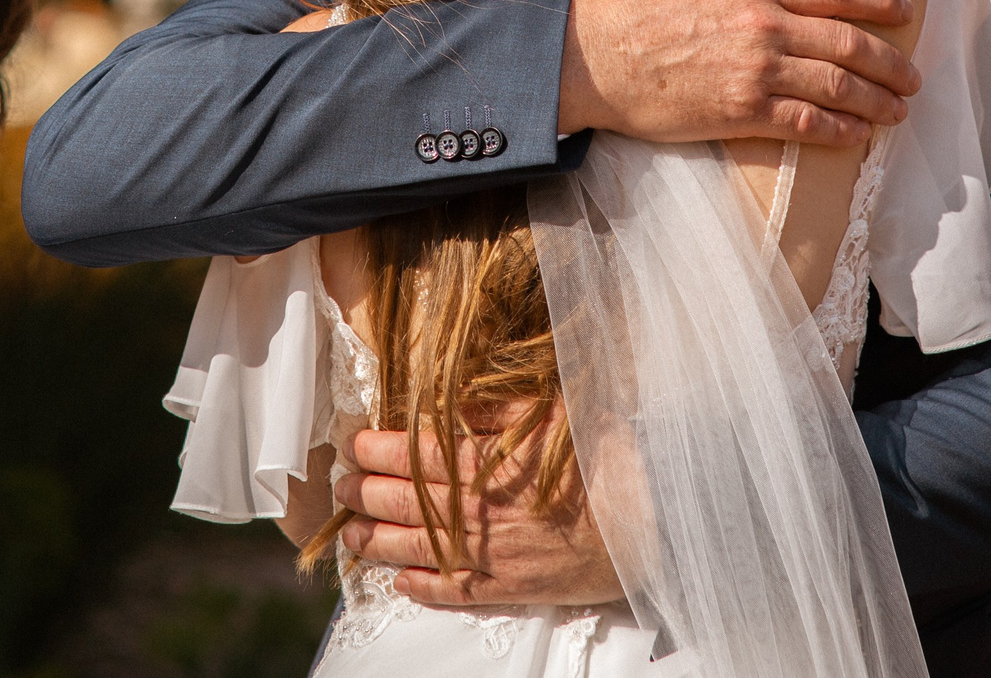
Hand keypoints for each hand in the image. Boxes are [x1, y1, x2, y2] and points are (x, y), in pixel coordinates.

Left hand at [335, 422, 620, 606]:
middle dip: (363, 492)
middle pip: (403, 501)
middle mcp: (475, 509)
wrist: (648, 516)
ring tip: (352, 534)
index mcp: (481, 460)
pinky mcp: (509, 586)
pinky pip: (454, 592)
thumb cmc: (602, 455)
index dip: (375, 449)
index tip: (354, 444)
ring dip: (376, 541)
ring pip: (416, 548)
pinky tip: (401, 584)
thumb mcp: (547, 410)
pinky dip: (422, 588)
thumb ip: (491, 406)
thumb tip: (445, 398)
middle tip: (342, 486)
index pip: (411, 454)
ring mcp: (489, 553)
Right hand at [559, 0, 917, 144]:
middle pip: (849, 43)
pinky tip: (857, 135)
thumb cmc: (625, 6)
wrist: (586, 59)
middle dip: (891, 60)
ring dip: (877, 100)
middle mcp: (765, 28)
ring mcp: (756, 73)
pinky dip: (839, 130)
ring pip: (837, 87)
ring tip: (898, 109)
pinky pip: (806, 124)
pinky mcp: (740, 114)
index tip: (905, 9)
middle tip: (913, 74)